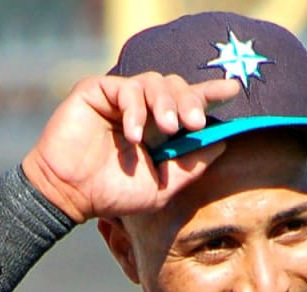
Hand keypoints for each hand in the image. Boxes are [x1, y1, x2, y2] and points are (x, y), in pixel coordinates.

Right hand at [21, 72, 240, 223]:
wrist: (71, 195)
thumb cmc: (114, 194)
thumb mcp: (162, 187)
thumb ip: (190, 167)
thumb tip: (221, 143)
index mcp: (160, 127)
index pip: (190, 103)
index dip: (211, 92)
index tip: (234, 90)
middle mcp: (143, 108)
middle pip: (177, 87)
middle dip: (190, 101)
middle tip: (195, 122)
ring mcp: (119, 98)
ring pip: (154, 82)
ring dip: (166, 103)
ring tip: (169, 128)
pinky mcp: (96, 91)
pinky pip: (125, 88)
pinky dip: (135, 110)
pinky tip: (134, 134)